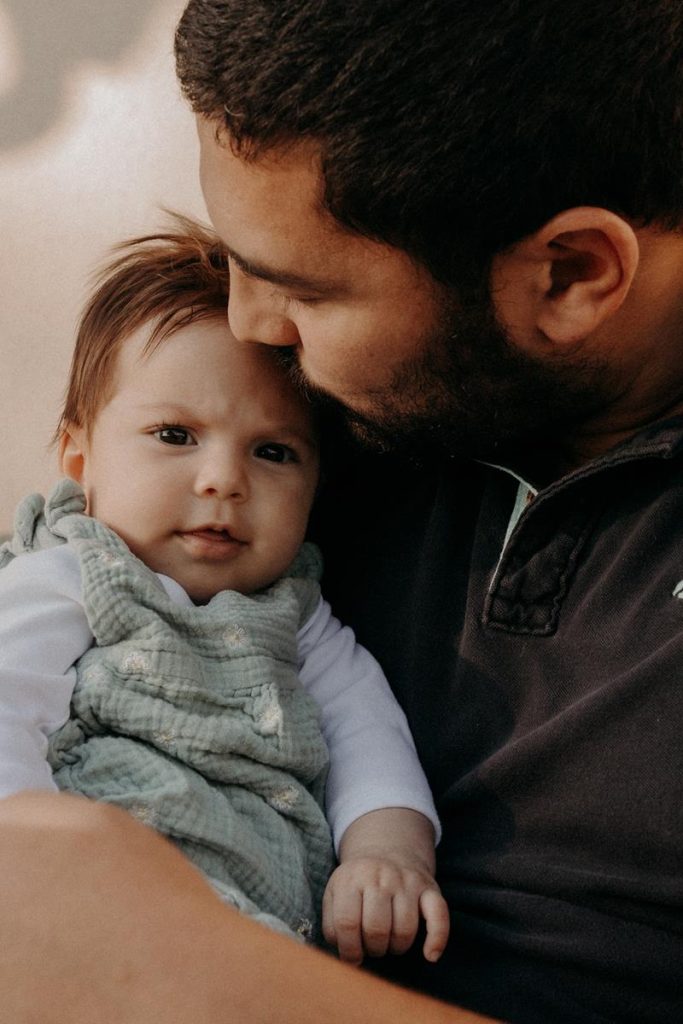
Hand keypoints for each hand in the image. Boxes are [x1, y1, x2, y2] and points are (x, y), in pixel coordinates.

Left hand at [322, 855, 449, 965]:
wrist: (387, 849)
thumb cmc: (357, 883)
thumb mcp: (335, 894)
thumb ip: (332, 925)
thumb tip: (348, 959)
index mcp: (352, 878)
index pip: (347, 923)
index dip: (349, 949)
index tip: (352, 957)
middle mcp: (381, 876)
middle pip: (376, 930)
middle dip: (373, 949)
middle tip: (372, 946)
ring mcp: (407, 882)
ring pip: (405, 930)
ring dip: (396, 948)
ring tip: (389, 943)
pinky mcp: (430, 888)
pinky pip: (439, 917)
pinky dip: (437, 939)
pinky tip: (429, 955)